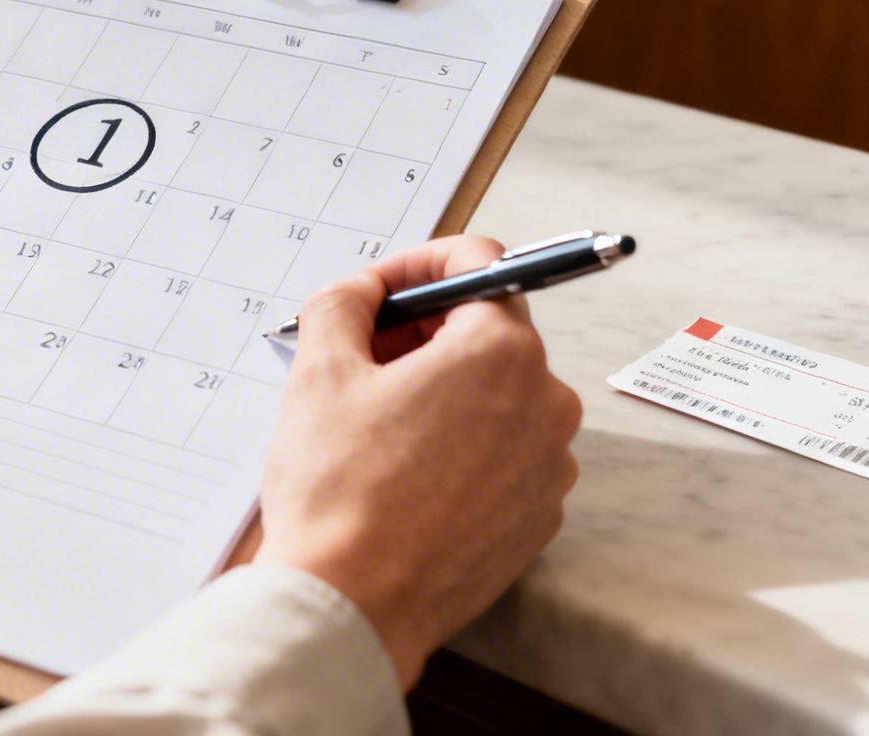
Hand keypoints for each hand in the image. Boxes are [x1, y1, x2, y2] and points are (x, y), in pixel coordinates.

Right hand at [251, 235, 581, 687]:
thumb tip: (359, 292)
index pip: (479, 263)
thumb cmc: (340, 492)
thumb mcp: (320, 371)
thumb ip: (343, 304)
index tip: (379, 289)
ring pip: (495, 396)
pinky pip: (502, 454)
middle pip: (488, 331)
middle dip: (423, 330)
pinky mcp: (537, 518)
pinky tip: (402, 471)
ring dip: (440, 390)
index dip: (417, 264)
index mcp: (502, 353)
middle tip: (360, 354)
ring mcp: (548, 467)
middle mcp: (546, 404)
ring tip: (374, 422)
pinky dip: (459, 445)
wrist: (353, 606)